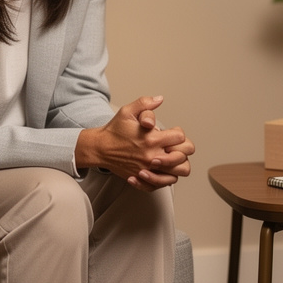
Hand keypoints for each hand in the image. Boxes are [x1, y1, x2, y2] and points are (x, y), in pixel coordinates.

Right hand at [77, 96, 194, 191]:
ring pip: (176, 174)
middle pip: (183, 158)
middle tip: (175, 146)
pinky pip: (162, 184)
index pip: (180, 138)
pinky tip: (161, 169)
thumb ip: (145, 103)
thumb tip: (160, 99)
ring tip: (171, 158)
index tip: (172, 133)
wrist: (99, 149)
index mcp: (151, 140)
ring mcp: (148, 170)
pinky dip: (165, 178)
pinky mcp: (142, 179)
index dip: (178, 134)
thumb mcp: (127, 111)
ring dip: (176, 166)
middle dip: (182, 150)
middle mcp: (152, 157)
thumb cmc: (114, 131)